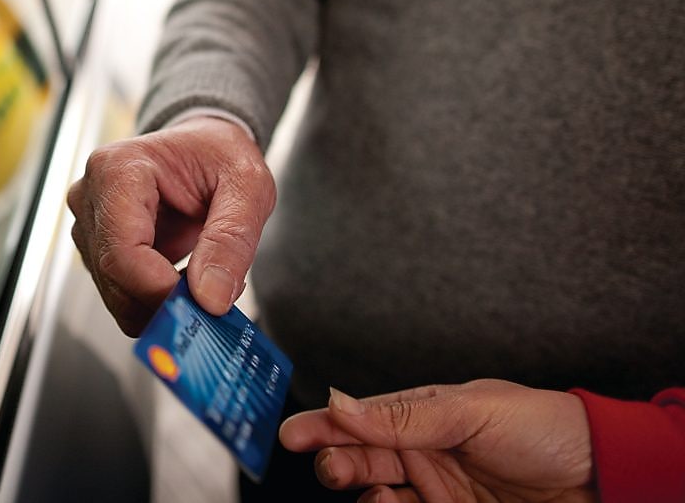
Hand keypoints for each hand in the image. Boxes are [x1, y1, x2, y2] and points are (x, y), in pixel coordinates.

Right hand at [66, 116, 274, 335]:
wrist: (202, 148)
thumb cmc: (218, 155)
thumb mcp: (247, 186)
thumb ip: (231, 239)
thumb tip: (210, 297)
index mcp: (117, 169)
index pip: (122, 251)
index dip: (159, 289)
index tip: (202, 305)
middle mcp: (90, 196)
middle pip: (114, 278)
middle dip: (165, 303)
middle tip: (214, 301)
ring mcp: (89, 225)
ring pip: (115, 294)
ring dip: (162, 303)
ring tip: (204, 278)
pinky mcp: (97, 248)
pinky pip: (121, 293)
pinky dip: (155, 300)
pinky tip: (184, 278)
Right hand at [278, 379, 596, 502]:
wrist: (603, 479)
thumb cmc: (545, 428)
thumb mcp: (472, 411)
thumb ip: (404, 415)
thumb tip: (341, 403)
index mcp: (425, 415)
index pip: (362, 419)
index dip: (325, 425)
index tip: (291, 435)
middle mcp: (425, 452)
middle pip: (362, 460)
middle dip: (337, 461)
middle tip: (330, 467)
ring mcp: (437, 489)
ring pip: (379, 495)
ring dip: (364, 495)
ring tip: (371, 495)